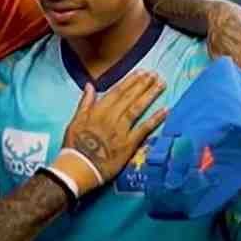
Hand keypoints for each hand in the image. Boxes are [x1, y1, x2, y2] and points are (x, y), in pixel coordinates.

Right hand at [57, 72, 167, 194]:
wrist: (78, 168)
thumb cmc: (74, 146)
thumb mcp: (75, 121)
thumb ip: (85, 102)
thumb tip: (90, 85)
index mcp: (98, 111)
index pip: (117, 91)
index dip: (130, 81)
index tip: (141, 72)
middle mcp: (111, 117)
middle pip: (130, 97)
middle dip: (143, 84)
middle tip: (155, 74)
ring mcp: (121, 130)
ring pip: (137, 108)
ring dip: (150, 95)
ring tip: (161, 84)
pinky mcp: (128, 144)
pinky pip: (144, 129)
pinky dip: (155, 119)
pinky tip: (166, 110)